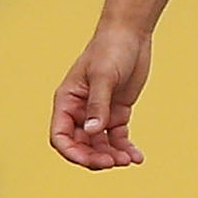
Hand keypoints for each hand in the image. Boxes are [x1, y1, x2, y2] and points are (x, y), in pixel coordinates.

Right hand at [50, 22, 152, 168]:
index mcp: (67, 101)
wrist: (130, 35)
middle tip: (115, 162)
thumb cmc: (110, 49)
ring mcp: (99, 113)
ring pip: (100, 145)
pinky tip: (137, 157)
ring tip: (129, 160)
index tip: (92, 160)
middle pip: (81, 145)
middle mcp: (80, 111)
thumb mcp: (104, 76)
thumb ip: (98, 105)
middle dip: (95, 157)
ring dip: (112, 156)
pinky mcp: (117, 112)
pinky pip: (117, 137)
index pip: (61, 136)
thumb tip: (93, 132)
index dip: (72, 153)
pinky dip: (125, 148)